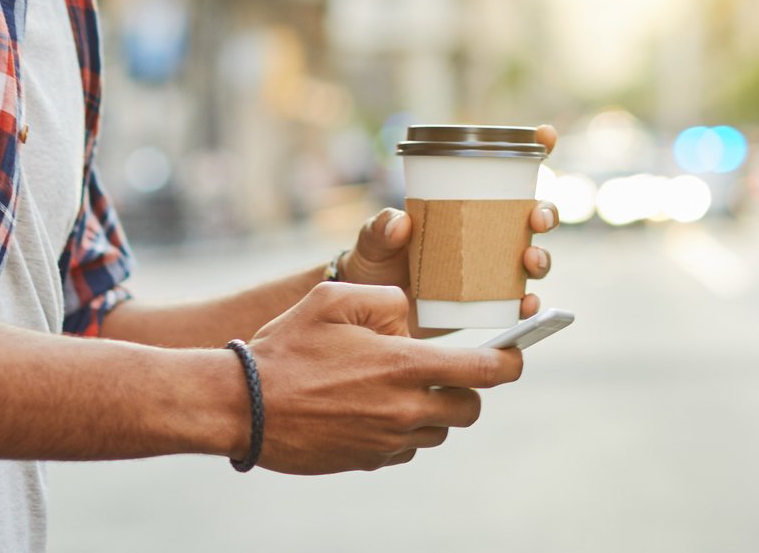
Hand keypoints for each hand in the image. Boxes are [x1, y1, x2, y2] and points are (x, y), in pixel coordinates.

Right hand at [245, 282, 521, 473]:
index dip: (510, 362)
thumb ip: (386, 299)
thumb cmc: (287, 346)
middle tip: (443, 371)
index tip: (515, 354)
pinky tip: (368, 408)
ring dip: (430, 412)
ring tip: (394, 386)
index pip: (485, 371)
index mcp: (403, 366)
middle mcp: (403, 409)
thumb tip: (411, 319)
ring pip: (436, 433)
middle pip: (468, 410)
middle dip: (466, 390)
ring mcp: (385, 441)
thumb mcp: (334, 298)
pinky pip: (402, 449)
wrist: (243, 406)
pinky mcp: (366, 461)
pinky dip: (399, 431)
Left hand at [341, 125, 559, 335]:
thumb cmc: (377, 264)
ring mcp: (492, 269)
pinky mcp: (489, 302)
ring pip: (533, 258)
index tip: (545, 135)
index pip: (506, 172)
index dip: (535, 149)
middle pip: (533, 215)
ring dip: (542, 258)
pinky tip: (526, 304)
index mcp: (467, 204)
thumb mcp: (372, 240)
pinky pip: (518, 302)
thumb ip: (380, 228)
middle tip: (537, 217)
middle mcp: (488, 233)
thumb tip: (401, 222)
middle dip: (546, 212)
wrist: (373, 315)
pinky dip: (529, 303)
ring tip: (529, 260)